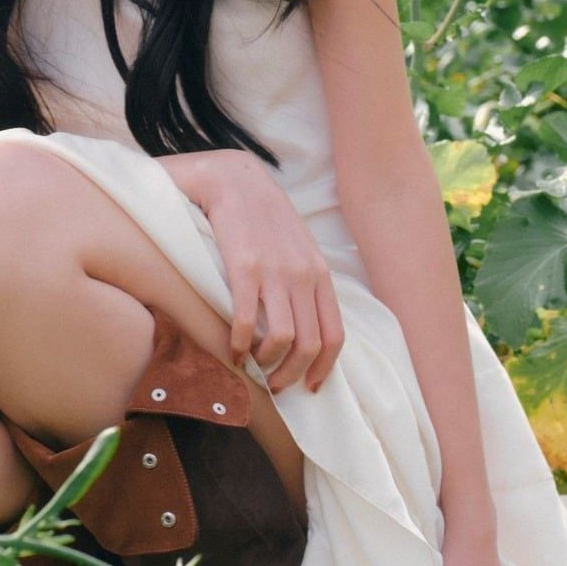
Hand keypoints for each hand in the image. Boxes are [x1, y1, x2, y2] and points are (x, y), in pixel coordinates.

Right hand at [199, 154, 344, 393]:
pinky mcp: (243, 268)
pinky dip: (239, 344)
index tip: (309, 386)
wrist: (235, 179)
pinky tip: (231, 347)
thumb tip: (306, 320)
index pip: (335, 334)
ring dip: (266, 363)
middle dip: (292, 375)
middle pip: (310, 345)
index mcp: (318, 274)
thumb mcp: (298, 246)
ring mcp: (274, 273)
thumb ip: (306, 279)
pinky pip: (246, 321)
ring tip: (252, 364)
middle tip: (275, 385)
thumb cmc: (264, 216)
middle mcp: (302, 276)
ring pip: (282, 339)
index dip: (324, 369)